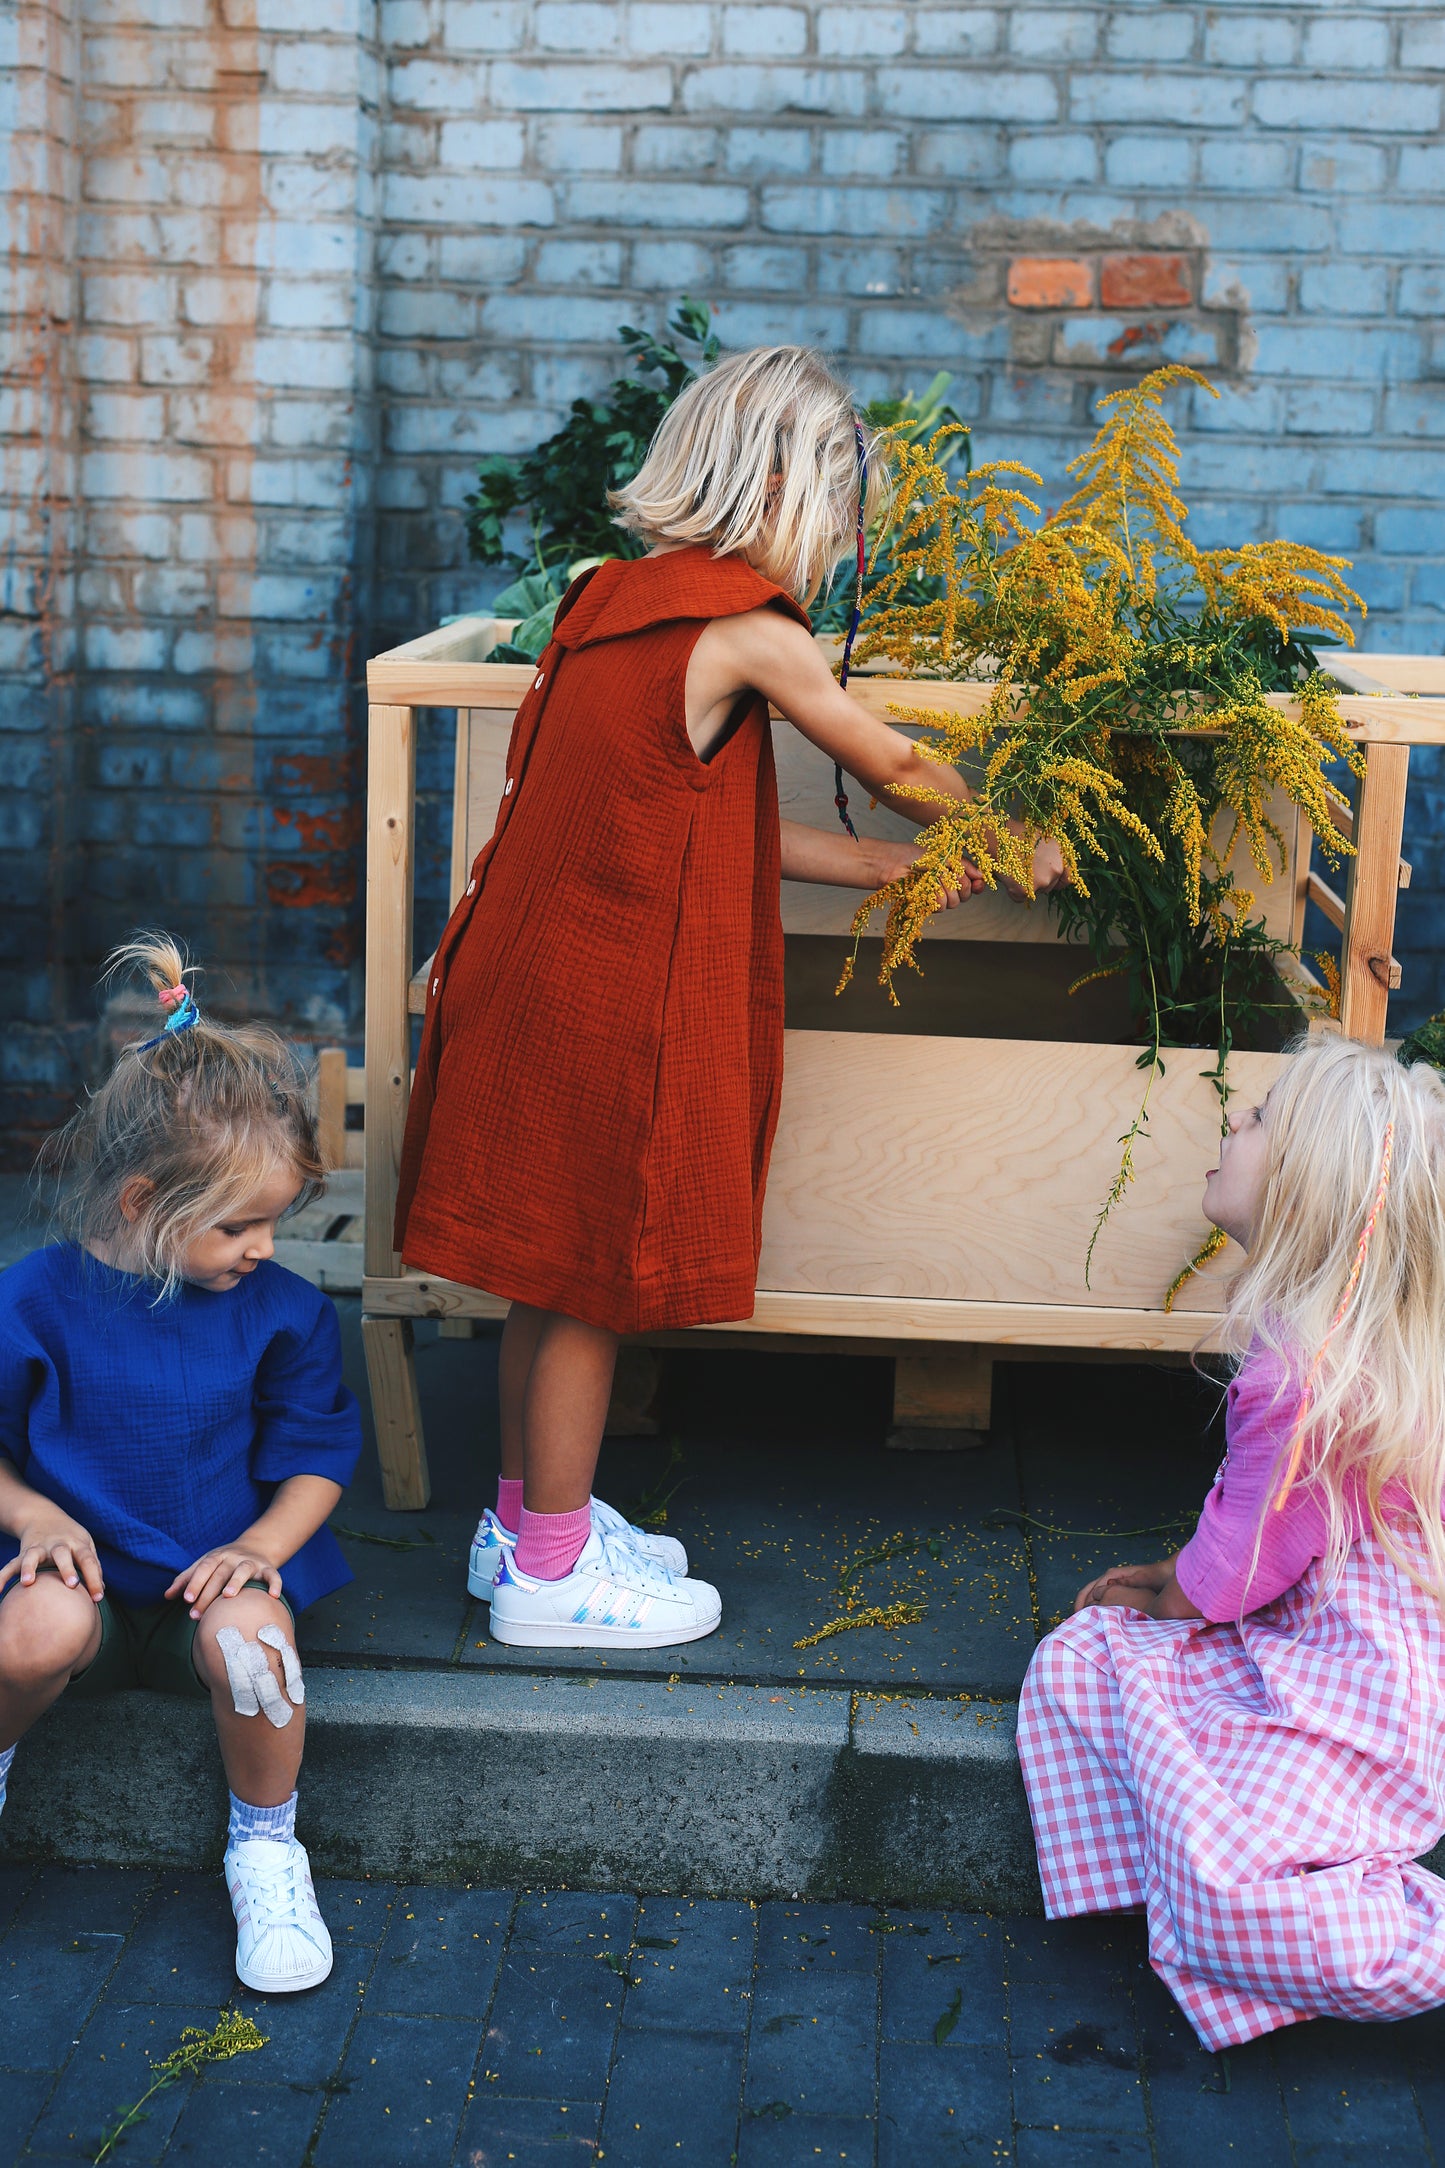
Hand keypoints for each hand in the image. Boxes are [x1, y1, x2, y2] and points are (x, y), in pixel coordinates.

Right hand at [0, 1509, 104, 1599]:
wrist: (43, 1516)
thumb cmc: (71, 1539)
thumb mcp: (85, 1546)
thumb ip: (94, 1566)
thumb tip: (100, 1591)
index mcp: (77, 1544)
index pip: (89, 1560)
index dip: (94, 1578)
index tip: (98, 1597)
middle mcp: (58, 1544)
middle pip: (62, 1554)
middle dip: (67, 1568)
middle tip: (72, 1584)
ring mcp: (39, 1548)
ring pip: (33, 1556)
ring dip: (29, 1568)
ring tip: (27, 1583)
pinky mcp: (23, 1553)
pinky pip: (10, 1565)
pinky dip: (2, 1576)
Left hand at [166, 1547, 282, 1618]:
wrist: (256, 1546)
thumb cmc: (224, 1562)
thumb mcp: (205, 1565)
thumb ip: (186, 1579)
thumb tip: (166, 1595)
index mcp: (216, 1556)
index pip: (203, 1568)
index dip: (195, 1583)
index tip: (186, 1599)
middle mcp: (233, 1557)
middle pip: (219, 1574)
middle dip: (207, 1594)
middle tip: (196, 1614)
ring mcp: (251, 1562)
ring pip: (243, 1570)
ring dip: (236, 1581)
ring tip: (228, 1595)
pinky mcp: (268, 1568)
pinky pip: (273, 1575)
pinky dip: (274, 1584)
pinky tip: (273, 1596)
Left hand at [871, 840, 985, 908]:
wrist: (893, 864)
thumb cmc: (915, 855)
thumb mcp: (944, 855)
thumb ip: (964, 865)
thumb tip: (982, 875)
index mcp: (953, 873)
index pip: (974, 884)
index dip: (978, 885)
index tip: (978, 882)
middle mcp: (947, 886)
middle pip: (966, 895)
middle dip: (960, 884)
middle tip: (947, 873)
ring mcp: (937, 897)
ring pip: (954, 902)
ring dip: (945, 888)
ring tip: (933, 878)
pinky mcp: (926, 905)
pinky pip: (941, 906)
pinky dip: (935, 895)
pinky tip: (926, 887)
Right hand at [1000, 829, 1067, 901]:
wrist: (998, 836)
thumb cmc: (1016, 834)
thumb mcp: (1042, 838)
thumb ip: (1050, 854)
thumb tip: (1048, 865)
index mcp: (1060, 855)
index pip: (1068, 878)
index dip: (1057, 880)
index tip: (1048, 879)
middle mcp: (1055, 869)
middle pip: (1049, 886)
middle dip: (1038, 881)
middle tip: (1023, 868)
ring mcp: (1041, 881)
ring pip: (1035, 892)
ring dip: (1026, 886)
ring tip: (1014, 869)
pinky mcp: (1025, 891)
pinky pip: (1019, 898)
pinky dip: (1012, 891)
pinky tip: (1008, 875)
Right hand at [1073, 1561, 1170, 1612]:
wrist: (1165, 1574)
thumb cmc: (1155, 1576)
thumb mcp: (1143, 1578)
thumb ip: (1127, 1581)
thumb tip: (1109, 1586)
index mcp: (1112, 1575)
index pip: (1091, 1590)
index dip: (1083, 1603)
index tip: (1079, 1617)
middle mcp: (1109, 1578)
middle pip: (1088, 1591)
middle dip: (1080, 1605)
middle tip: (1076, 1621)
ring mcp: (1112, 1584)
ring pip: (1092, 1595)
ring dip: (1086, 1607)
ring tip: (1083, 1622)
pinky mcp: (1117, 1590)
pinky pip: (1101, 1598)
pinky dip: (1094, 1607)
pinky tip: (1096, 1618)